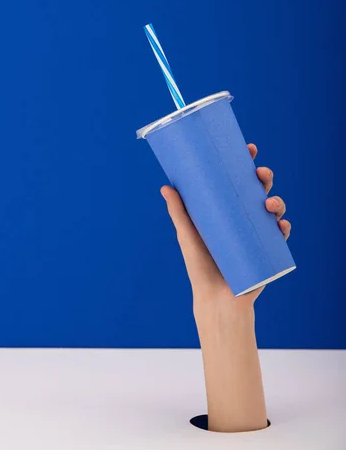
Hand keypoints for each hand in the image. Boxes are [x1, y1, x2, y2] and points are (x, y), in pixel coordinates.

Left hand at [161, 143, 290, 311]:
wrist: (215, 300)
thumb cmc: (199, 266)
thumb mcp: (188, 236)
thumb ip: (178, 212)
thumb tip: (165, 187)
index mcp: (227, 211)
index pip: (238, 181)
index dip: (246, 164)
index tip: (249, 149)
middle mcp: (244, 219)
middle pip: (258, 192)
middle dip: (264, 178)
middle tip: (261, 173)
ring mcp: (257, 235)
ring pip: (273, 211)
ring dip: (277, 201)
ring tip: (269, 204)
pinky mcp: (267, 252)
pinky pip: (280, 236)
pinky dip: (284, 228)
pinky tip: (281, 225)